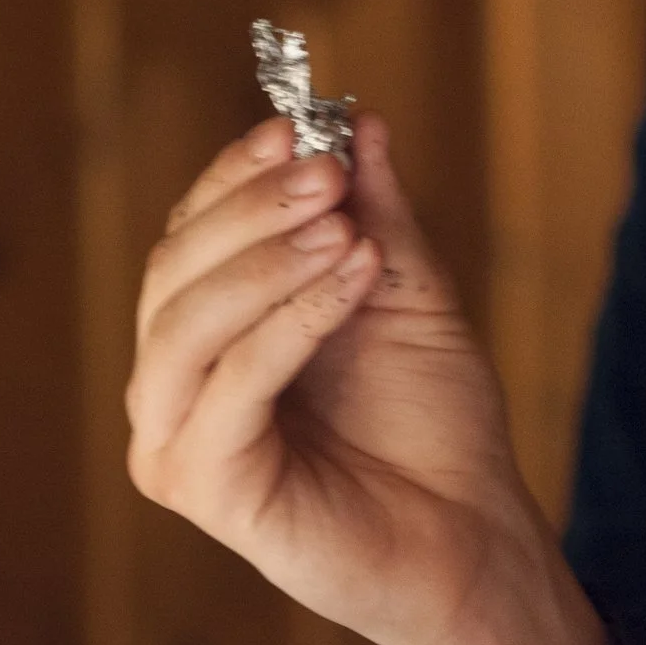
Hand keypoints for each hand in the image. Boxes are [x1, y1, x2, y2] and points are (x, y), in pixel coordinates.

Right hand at [126, 115, 612, 644]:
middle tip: (327, 172)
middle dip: (252, 210)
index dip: (233, 177)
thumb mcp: (407, 290)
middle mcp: (174, 386)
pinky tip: (355, 275)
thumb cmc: (432, 418)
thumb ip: (376, 212)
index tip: (294, 126)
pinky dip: (294, 318)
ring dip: (269, 260)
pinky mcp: (209, 487)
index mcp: (208, 335)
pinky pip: (233, 385)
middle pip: (174, 273)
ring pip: (186, 326)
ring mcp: (179, 441)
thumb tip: (358, 119)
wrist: (472, 525)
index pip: (188, 236)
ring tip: (347, 226)